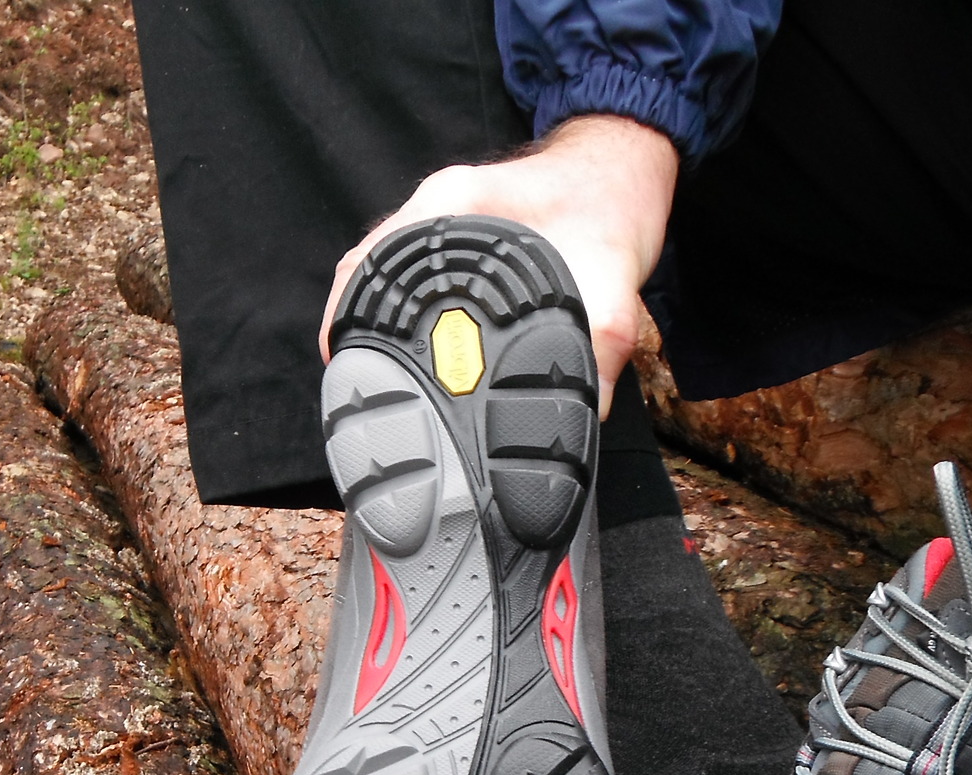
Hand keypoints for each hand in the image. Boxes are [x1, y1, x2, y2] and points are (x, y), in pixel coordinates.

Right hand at [320, 115, 678, 417]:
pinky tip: (407, 361)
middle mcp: (434, 214)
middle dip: (354, 334)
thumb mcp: (615, 274)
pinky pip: (406, 284)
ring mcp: (437, 226)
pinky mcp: (451, 245)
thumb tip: (586, 407)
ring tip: (373, 386)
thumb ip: (602, 339)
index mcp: (453, 205)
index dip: (350, 316)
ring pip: (379, 281)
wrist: (624, 169)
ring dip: (370, 328)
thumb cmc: (612, 202)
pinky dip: (398, 320)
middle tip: (361, 393)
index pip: (373, 261)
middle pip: (363, 276)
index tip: (347, 366)